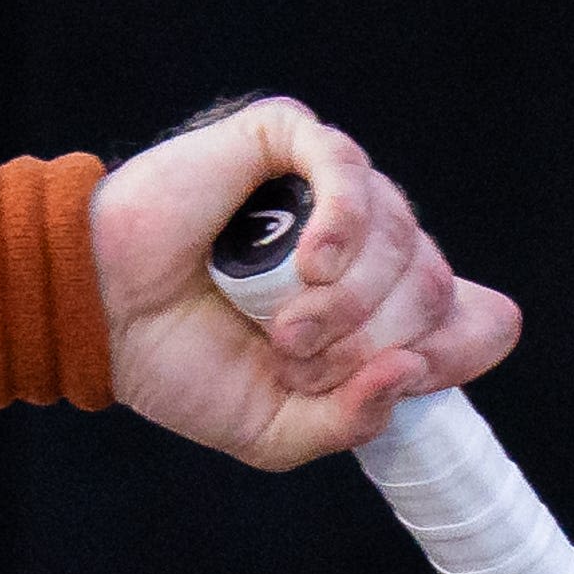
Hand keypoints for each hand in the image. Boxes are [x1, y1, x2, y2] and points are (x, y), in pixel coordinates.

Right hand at [89, 98, 520, 471]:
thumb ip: (352, 420)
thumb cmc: (182, 366)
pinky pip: (351, 170)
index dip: (456, 352)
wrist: (101, 317)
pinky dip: (343, 224)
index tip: (403, 376)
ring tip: (281, 331)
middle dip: (372, 341)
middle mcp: (368, 247)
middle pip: (435, 285)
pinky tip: (313, 264)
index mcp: (375, 311)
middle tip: (297, 361)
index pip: (472, 317)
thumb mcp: (277, 429)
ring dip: (345, 304)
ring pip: (399, 235)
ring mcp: (331, 191)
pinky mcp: (288, 143)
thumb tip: (410, 370)